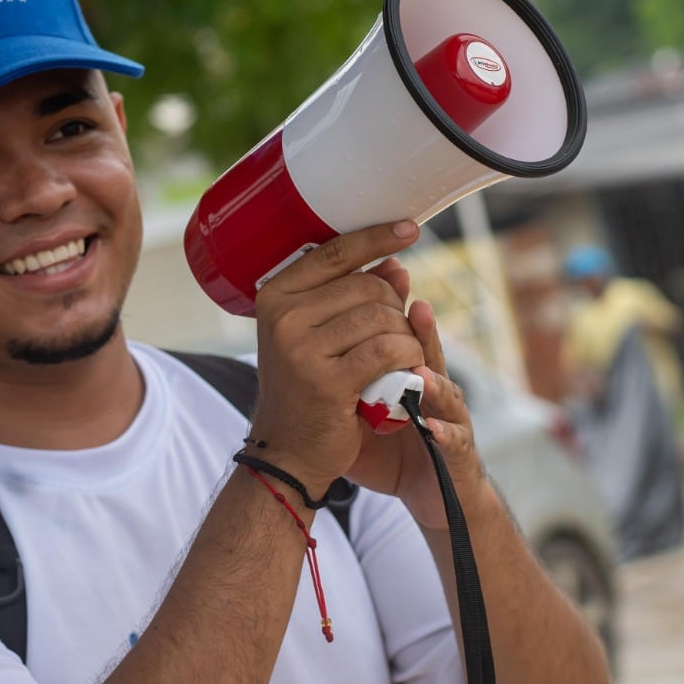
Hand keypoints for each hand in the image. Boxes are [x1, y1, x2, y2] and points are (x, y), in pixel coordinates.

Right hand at [248, 221, 425, 501]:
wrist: (287, 455)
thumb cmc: (307, 391)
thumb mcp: (322, 337)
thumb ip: (354, 297)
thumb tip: (396, 264)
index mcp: (274, 296)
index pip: (334, 252)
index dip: (376, 237)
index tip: (409, 228)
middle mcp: (282, 316)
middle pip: (367, 286)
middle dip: (395, 309)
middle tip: (394, 339)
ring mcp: (301, 349)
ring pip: (381, 318)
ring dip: (405, 338)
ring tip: (399, 361)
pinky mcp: (326, 381)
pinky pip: (388, 350)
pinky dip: (408, 359)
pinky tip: (407, 373)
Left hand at [348, 298, 489, 528]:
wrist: (427, 491)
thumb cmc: (388, 445)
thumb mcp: (357, 406)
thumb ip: (340, 373)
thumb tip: (300, 339)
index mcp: (408, 371)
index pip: (405, 332)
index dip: (396, 307)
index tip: (385, 277)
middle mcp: (433, 388)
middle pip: (429, 352)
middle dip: (418, 332)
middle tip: (408, 308)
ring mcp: (449, 419)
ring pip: (447, 390)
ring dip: (435, 378)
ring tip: (420, 364)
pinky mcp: (458, 454)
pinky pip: (455, 440)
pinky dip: (446, 433)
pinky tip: (434, 428)